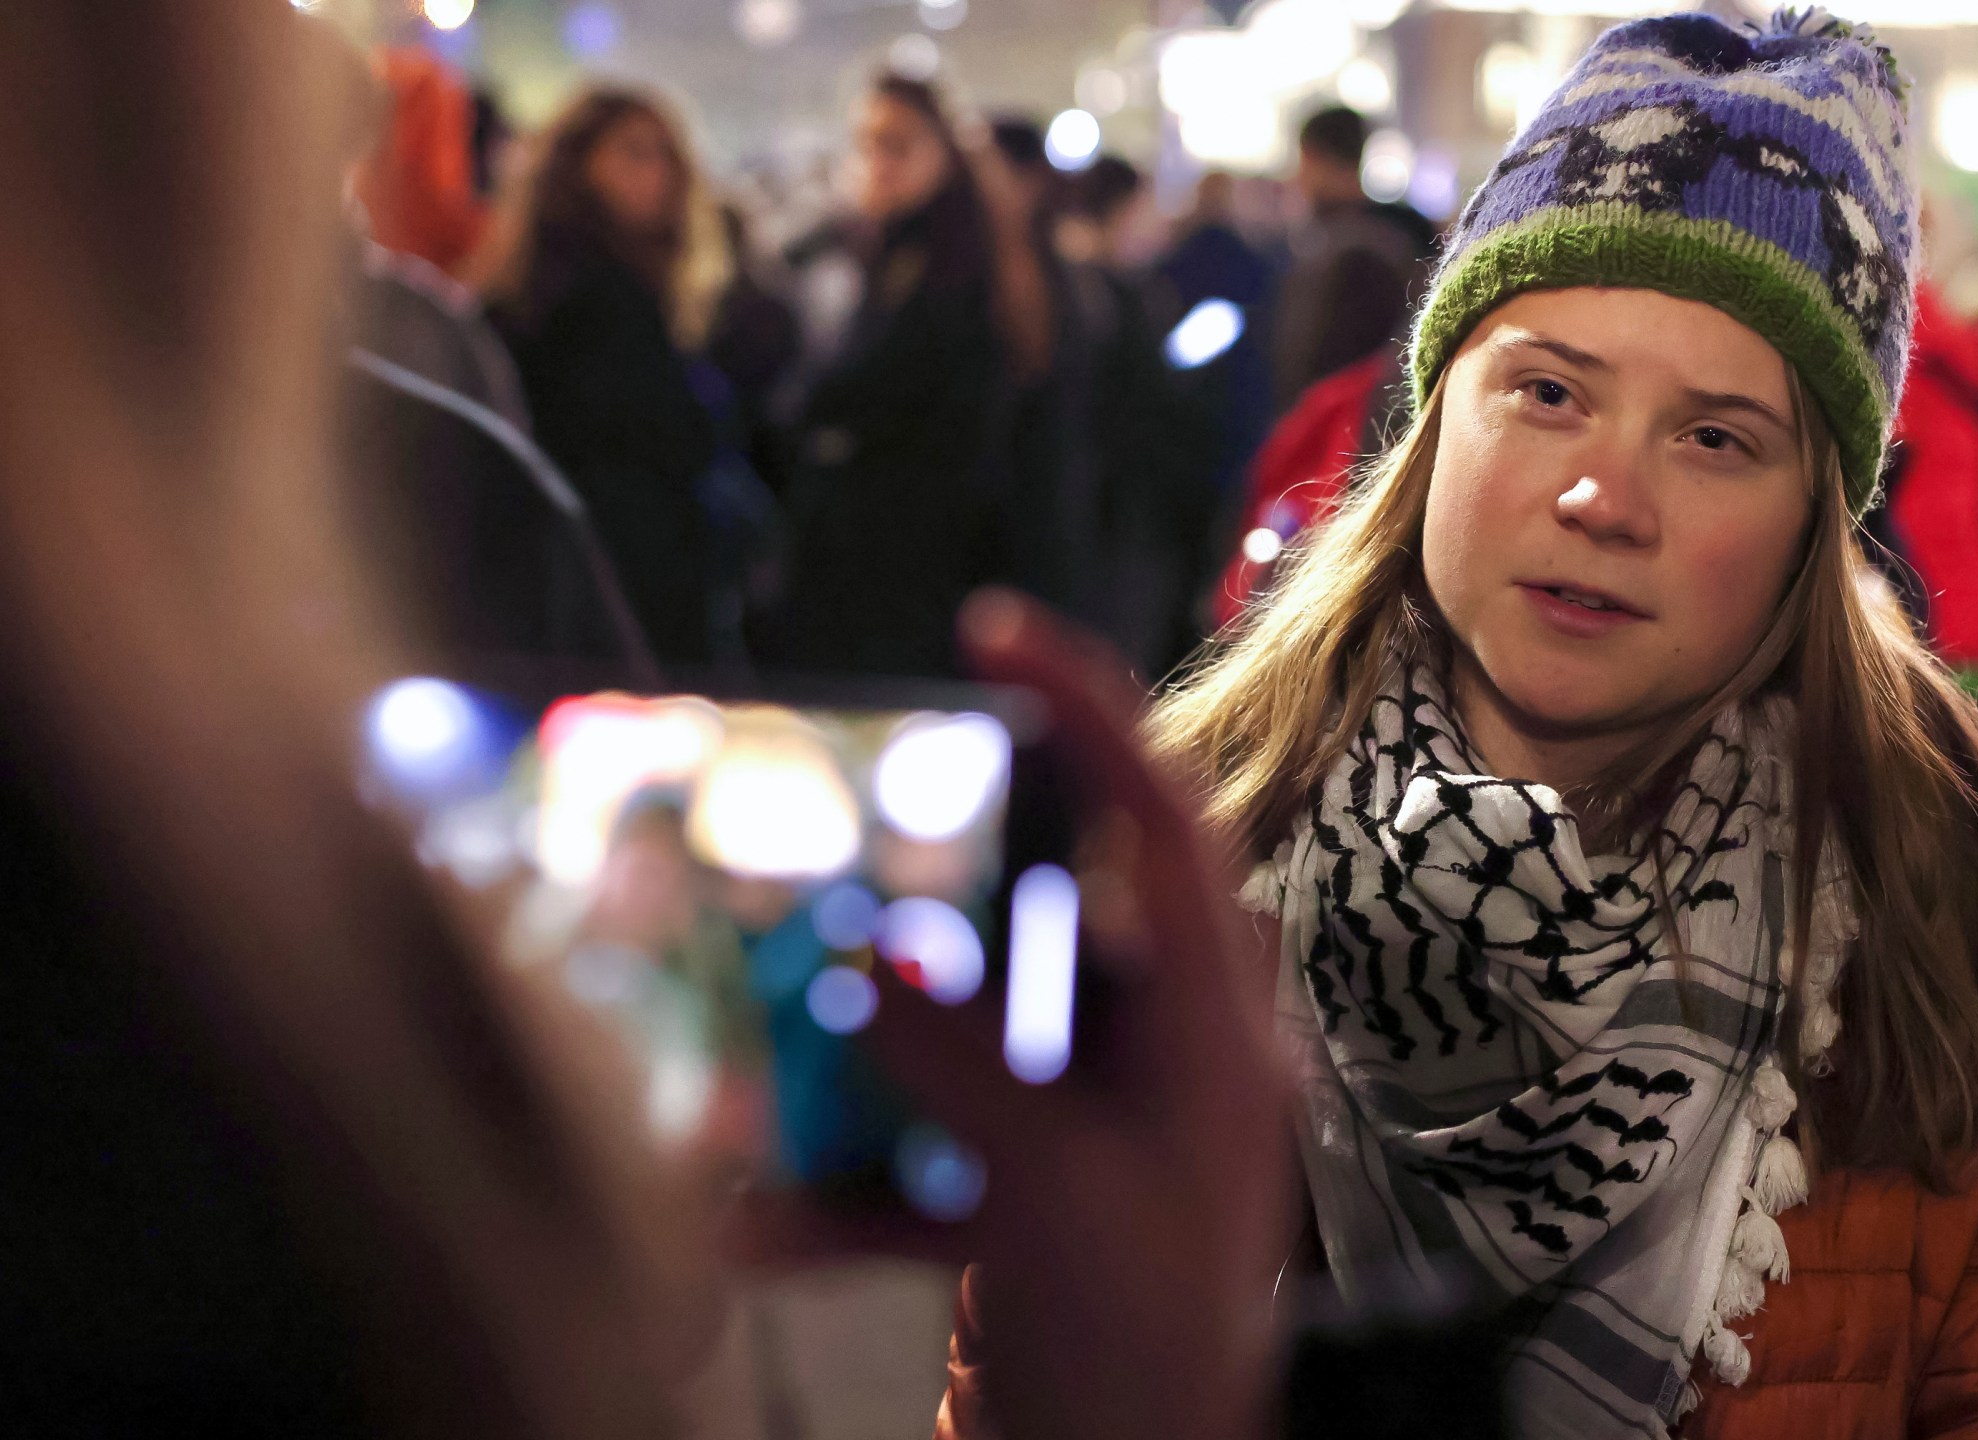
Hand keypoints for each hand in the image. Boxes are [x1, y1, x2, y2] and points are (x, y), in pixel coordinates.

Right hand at [729, 591, 1293, 1439]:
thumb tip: (877, 962)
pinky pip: (919, 1133)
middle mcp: (1154, 1044)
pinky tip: (762, 1221)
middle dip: (925, 883)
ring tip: (772, 1023)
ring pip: (956, 1016)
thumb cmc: (1147, 1349)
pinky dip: (839, 1173)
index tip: (996, 629)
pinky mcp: (1019, 1174)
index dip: (1089, 710)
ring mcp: (1083, 1108)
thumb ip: (969, 1071)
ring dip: (854, 1038)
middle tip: (838, 838)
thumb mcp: (1058, 1201)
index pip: (1164, 823)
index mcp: (1211, 1025)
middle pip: (1036, 904)